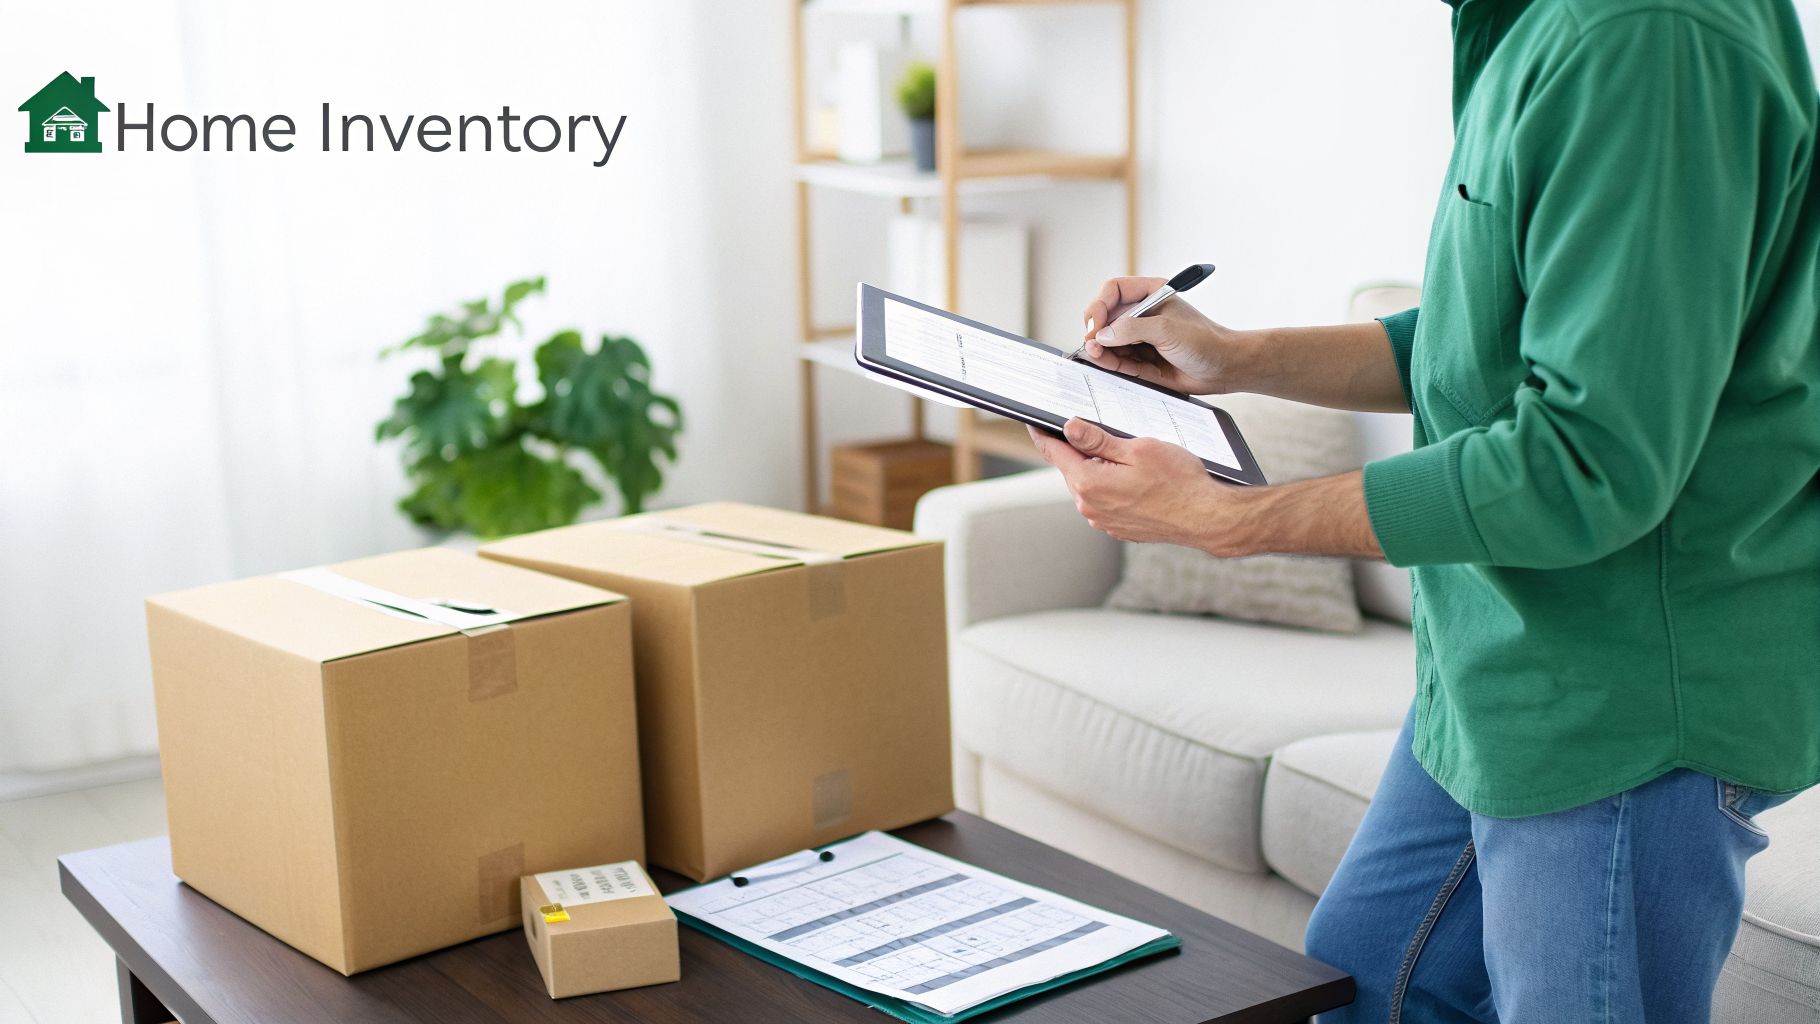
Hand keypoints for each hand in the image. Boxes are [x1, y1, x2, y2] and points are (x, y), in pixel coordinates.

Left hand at [1027, 420, 1252, 554]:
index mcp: (1089, 483)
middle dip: (1077, 449)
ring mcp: (1103, 520)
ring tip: (1125, 456)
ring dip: (1097, 469)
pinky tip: (1134, 478)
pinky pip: (1104, 500)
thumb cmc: (1179, 482)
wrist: (1206, 518)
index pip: (1054, 452)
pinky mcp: (1117, 527)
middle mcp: (1090, 506)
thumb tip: (1069, 428)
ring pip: (1088, 484)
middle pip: (1071, 468)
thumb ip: (1098, 440)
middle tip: (1093, 430)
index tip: (1034, 423)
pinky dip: (1110, 486)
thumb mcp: (1138, 448)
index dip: (1042, 434)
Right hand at [1080, 277, 1250, 394]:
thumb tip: (1103, 335)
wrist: (1224, 368)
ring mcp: (1141, 338)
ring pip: (1109, 341)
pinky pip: (1118, 360)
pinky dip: (1109, 362)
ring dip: (1100, 348)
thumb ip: (1133, 330)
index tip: (1097, 323)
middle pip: (1106, 317)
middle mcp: (1143, 315)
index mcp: (1151, 294)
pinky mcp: (1142, 360)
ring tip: (1096, 355)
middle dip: (1096, 330)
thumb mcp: (1167, 330)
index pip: (1113, 291)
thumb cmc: (1205, 342)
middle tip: (1092, 343)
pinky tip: (1104, 362)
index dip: (1100, 305)